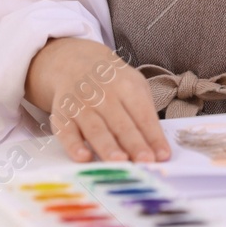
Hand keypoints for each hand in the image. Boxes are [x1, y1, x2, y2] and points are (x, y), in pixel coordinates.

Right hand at [24, 37, 170, 162]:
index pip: (144, 116)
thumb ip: (145, 115)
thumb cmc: (113, 82)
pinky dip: (74, 146)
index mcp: (128, 88)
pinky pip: (67, 133)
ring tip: (121, 163)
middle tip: (145, 162)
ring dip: (108, 147)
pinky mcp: (63, 115)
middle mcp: (104, 95)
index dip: (153, 137)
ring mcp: (82, 105)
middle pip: (122, 125)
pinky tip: (83, 157)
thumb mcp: (135, 87)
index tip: (162, 156)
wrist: (75, 63)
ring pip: (96, 130)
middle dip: (134, 144)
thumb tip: (157, 149)